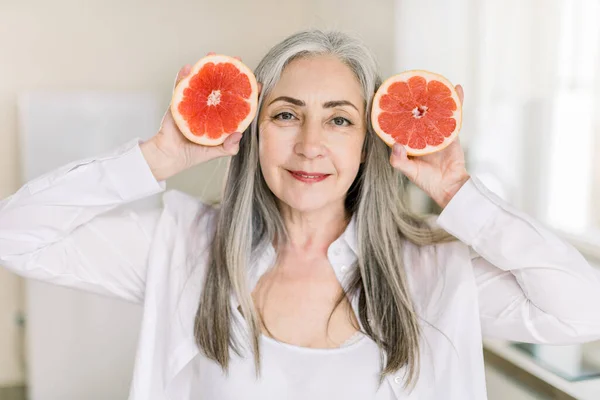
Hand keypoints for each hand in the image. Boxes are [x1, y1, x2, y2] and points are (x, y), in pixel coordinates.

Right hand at [141, 53, 251, 180]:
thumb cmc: (193, 155)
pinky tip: (188, 68)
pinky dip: (184, 76)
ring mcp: (194, 102)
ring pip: (202, 81)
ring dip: (206, 67)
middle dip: (228, 71)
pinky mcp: (179, 102)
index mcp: (220, 118)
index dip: (247, 93)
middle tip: (236, 60)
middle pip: (220, 86)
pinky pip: (181, 86)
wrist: (170, 156)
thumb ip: (229, 147)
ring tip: (212, 55)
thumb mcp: (216, 152)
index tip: (258, 84)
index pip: (236, 102)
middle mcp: (209, 107)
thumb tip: (238, 134)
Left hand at [389, 85, 469, 208]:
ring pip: (434, 110)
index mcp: (407, 141)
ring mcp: (435, 130)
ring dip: (435, 96)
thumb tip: (396, 144)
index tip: (388, 95)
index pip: (397, 122)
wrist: (450, 187)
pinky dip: (456, 102)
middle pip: (416, 112)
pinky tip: (456, 89)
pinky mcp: (451, 132)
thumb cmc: (427, 181)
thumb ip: (399, 161)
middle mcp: (420, 133)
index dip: (393, 110)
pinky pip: (453, 114)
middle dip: (414, 98)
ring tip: (433, 81)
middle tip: (410, 82)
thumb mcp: (409, 172)